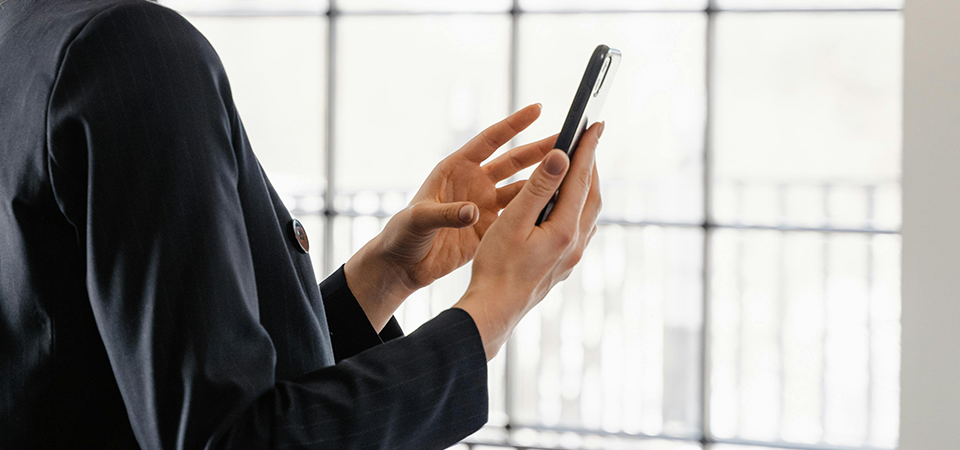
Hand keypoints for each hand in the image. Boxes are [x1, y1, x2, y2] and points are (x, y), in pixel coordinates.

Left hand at [345, 104, 557, 330]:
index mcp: (455, 169)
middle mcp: (474, 183)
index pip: (489, 140)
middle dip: (538, 150)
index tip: (538, 109)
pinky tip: (555, 208)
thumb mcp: (419, 220)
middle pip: (513, 161)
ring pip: (520, 188)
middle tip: (566, 140)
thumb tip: (473, 213)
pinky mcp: (490, 228)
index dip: (513, 125)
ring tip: (569, 173)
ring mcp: (484, 205)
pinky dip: (535, 211)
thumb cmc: (402, 235)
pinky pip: (518, 216)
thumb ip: (445, 214)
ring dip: (542, 181)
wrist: (403, 265)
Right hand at [454, 121, 603, 359]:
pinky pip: (579, 227)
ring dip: (586, 186)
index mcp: (565, 229)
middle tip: (590, 139)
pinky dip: (577, 205)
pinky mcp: (563, 265)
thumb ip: (538, 188)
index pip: (581, 178)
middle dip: (591, 165)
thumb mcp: (512, 222)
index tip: (596, 124)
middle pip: (591, 195)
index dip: (588, 148)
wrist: (494, 310)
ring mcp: (571, 257)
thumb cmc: (497, 267)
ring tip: (580, 166)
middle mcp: (575, 243)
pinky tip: (566, 204)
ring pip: (588, 212)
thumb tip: (562, 156)